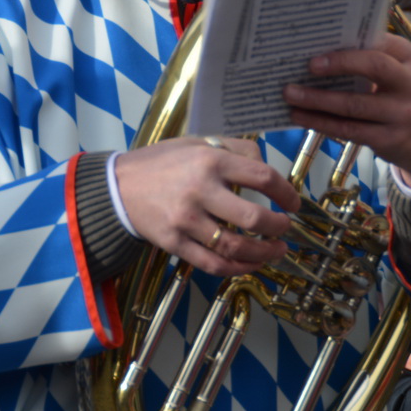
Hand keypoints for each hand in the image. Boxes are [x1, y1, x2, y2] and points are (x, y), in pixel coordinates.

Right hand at [114, 136, 300, 276]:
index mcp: (209, 160)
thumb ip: (234, 148)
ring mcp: (186, 221)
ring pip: (235, 247)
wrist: (116, 187)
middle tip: (286, 228)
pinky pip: (214, 264)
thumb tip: (266, 165)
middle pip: (253, 218)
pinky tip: (251, 264)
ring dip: (264, 253)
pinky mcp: (174, 244)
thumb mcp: (197, 142)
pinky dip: (238, 269)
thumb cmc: (161, 163)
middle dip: (278, 227)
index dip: (286, 193)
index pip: (262, 177)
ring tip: (276, 250)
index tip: (294, 203)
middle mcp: (199, 190)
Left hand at [282, 34, 410, 188]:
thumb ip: (372, 57)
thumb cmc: (401, 97)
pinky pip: (348, 129)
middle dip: (338, 64)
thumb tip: (321, 47)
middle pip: (374, 66)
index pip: (380, 42)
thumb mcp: (398, 72)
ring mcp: (401, 113)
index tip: (320, 43)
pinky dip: (321, 122)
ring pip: (354, 104)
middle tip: (307, 66)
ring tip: (290, 94)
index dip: (351, 42)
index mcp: (410, 58)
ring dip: (318, 100)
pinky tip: (300, 116)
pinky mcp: (388, 139)